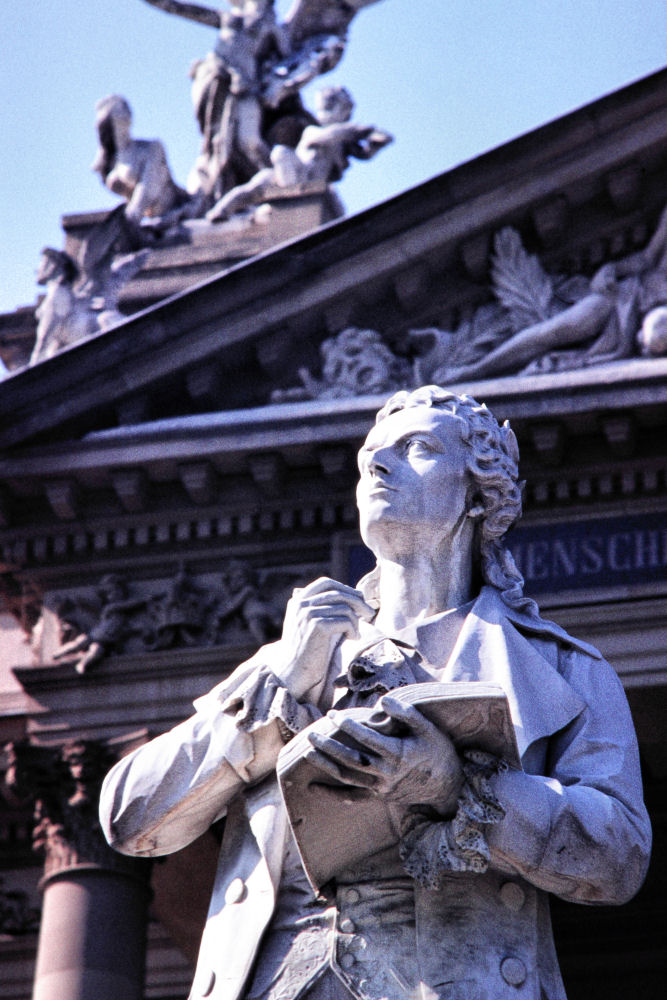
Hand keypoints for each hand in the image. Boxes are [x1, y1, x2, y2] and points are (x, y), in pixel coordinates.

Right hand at [274, 577, 374, 702]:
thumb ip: (323, 609)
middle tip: (369, 612)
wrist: (291, 672)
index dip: (345, 588)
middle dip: (358, 601)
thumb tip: (355, 596)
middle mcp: (301, 604)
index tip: (358, 598)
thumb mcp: (309, 624)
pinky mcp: (317, 626)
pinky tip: (352, 638)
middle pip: (338, 592)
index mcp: (298, 600)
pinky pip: (346, 621)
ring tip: (355, 634)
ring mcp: (308, 613)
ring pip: (344, 607)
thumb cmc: (305, 651)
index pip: (326, 583)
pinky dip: (353, 630)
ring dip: (356, 621)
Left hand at [307, 696, 463, 816]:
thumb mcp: (427, 728)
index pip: (366, 739)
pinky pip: (353, 797)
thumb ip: (405, 713)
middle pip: (351, 759)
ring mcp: (381, 787)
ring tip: (309, 751)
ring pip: (348, 777)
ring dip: (326, 764)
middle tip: (312, 733)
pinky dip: (333, 795)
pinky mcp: (379, 796)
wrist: (448, 786)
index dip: (348, 727)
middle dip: (329, 746)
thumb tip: (382, 700)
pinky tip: (315, 789)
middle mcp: (387, 773)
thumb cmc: (437, 750)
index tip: (333, 715)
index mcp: (398, 753)